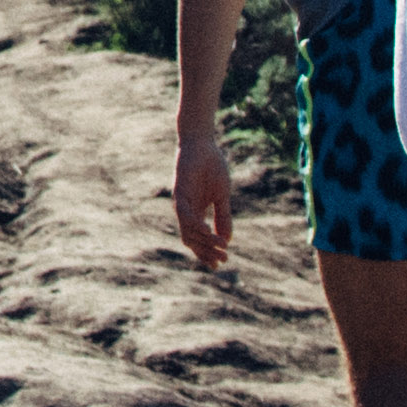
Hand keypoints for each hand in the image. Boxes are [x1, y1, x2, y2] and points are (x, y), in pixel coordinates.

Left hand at [170, 129, 234, 268]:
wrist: (202, 144)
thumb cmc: (212, 168)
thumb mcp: (222, 196)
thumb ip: (223, 217)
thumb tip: (227, 241)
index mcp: (196, 213)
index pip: (199, 240)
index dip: (208, 252)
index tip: (222, 262)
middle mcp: (186, 211)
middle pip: (192, 240)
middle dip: (207, 252)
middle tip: (223, 260)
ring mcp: (182, 203)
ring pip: (188, 231)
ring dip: (204, 242)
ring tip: (220, 247)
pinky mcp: (180, 192)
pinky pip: (185, 214)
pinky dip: (195, 225)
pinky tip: (208, 230)